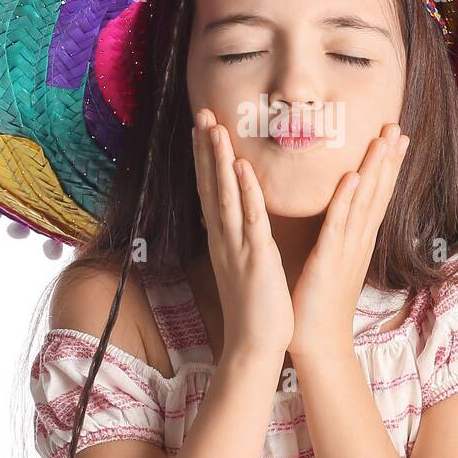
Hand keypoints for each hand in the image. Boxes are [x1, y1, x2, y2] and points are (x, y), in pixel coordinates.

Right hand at [191, 108, 294, 359]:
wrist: (254, 346)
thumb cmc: (254, 308)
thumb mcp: (241, 266)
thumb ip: (237, 240)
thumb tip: (232, 219)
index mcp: (223, 239)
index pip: (211, 190)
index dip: (205, 157)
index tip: (203, 127)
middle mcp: (224, 238)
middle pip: (210, 185)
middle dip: (205, 147)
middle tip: (201, 112)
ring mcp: (237, 247)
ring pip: (225, 196)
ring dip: (219, 160)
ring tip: (214, 127)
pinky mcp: (256, 259)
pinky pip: (250, 220)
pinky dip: (245, 193)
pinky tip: (241, 167)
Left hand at [289, 123, 409, 358]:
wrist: (317, 343)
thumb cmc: (319, 304)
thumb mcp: (332, 261)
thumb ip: (337, 236)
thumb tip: (340, 216)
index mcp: (358, 240)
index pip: (376, 195)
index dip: (387, 165)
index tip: (396, 136)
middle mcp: (359, 241)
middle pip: (378, 193)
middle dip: (389, 159)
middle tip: (399, 126)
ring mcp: (347, 250)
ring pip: (364, 202)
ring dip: (375, 169)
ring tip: (386, 139)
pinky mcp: (328, 262)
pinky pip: (338, 226)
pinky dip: (346, 201)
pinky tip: (353, 177)